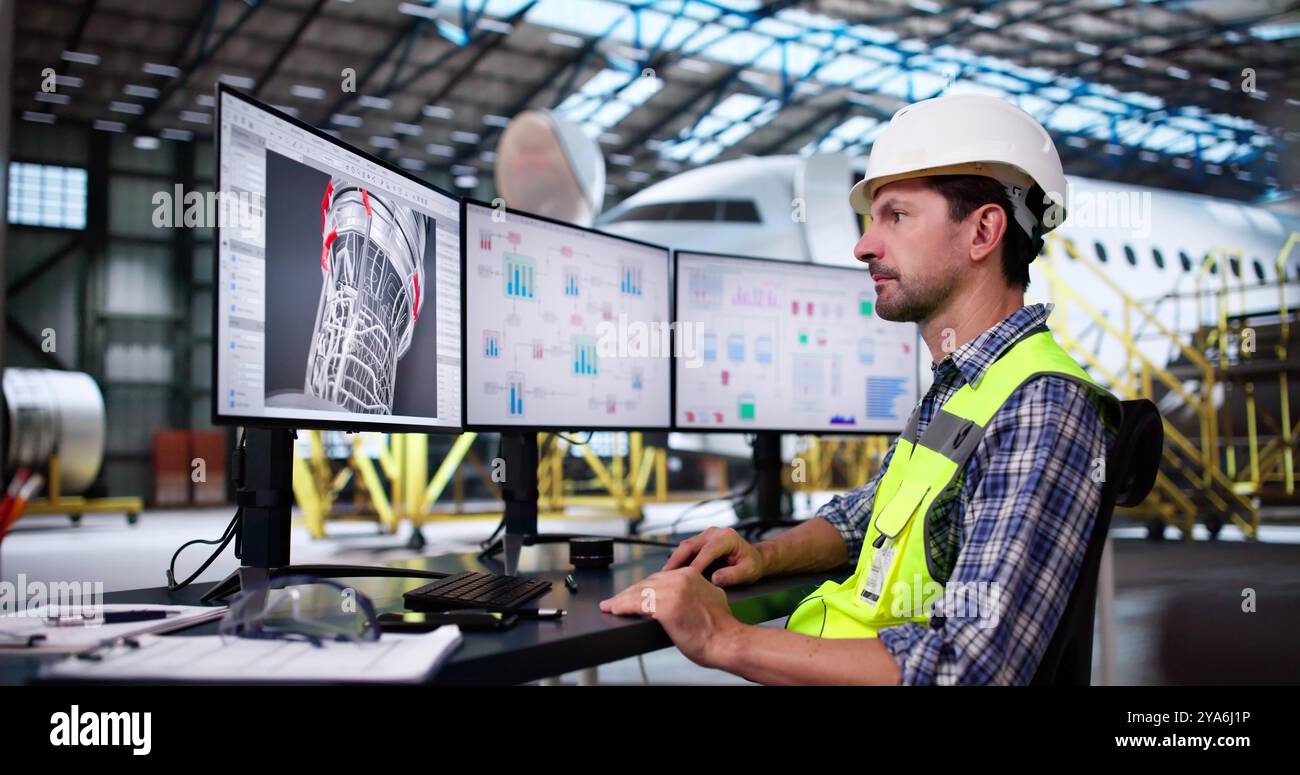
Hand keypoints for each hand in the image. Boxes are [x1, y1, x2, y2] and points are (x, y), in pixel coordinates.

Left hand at [599, 567, 741, 668]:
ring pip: (638, 593)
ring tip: (610, 606)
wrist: (727, 641)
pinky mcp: (665, 607)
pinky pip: (637, 604)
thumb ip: (697, 591)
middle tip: (616, 601)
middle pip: (646, 583)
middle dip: (629, 593)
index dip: (642, 587)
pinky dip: (622, 606)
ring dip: (621, 600)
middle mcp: (680, 579)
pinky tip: (615, 609)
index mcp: (690, 575)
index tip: (632, 593)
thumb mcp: (711, 598)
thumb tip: (687, 597)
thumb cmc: (719, 628)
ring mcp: (672, 592)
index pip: (658, 578)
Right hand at [662, 526, 764, 586]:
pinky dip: (677, 561)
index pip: (708, 551)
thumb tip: (715, 579)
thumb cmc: (752, 564)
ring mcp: (705, 536)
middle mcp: (714, 533)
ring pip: (684, 547)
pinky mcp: (700, 542)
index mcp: (727, 537)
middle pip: (690, 545)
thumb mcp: (748, 572)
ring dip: (673, 561)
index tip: (686, 578)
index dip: (696, 564)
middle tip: (664, 576)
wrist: (753, 558)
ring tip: (663, 576)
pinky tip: (670, 574)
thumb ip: (733, 575)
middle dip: (676, 560)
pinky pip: (686, 550)